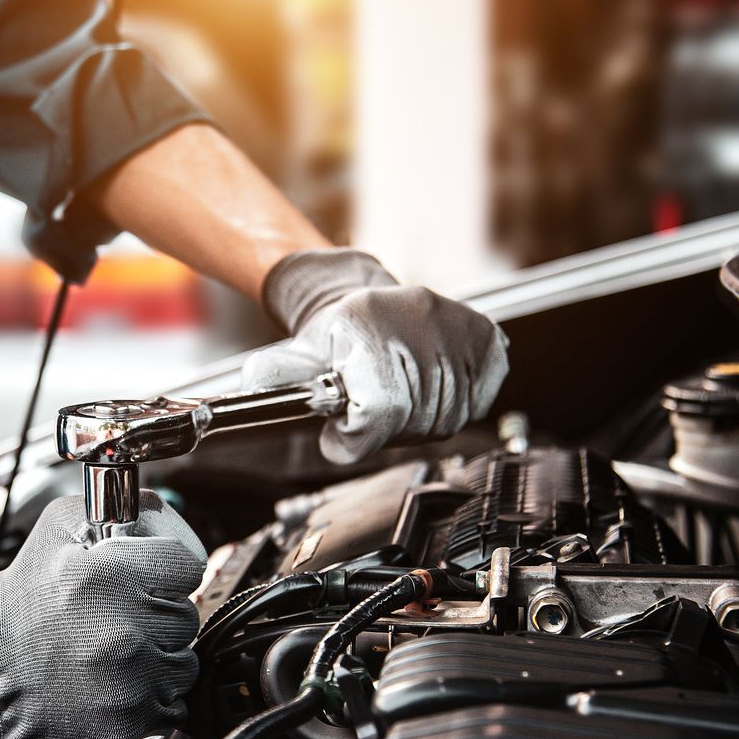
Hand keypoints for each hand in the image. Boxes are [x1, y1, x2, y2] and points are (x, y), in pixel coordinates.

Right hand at [0, 493, 206, 738]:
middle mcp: (124, 632)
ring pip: (182, 663)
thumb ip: (119, 509)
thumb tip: (160, 515)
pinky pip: (170, 705)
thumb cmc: (21, 605)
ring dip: (156, 658)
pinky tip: (112, 686)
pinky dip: (149, 698)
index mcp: (109, 577)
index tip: (146, 579)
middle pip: (186, 615)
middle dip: (156, 614)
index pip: (188, 565)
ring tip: (110, 653)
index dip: (167, 570)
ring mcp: (130, 685)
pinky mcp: (129, 725)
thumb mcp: (58, 529)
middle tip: (114, 619)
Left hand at [244, 248, 508, 463]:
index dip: (356, 437)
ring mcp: (455, 328)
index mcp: (367, 323)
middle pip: (409, 421)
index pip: (378, 408)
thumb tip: (254, 384)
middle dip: (381, 431)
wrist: (368, 301)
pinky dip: (450, 408)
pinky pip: (473, 404)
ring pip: (443, 420)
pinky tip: (427, 389)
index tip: (339, 437)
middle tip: (364, 412)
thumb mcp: (295, 355)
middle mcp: (418, 318)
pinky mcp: (485, 338)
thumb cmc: (335, 336)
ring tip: (394, 397)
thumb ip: (274, 375)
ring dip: (416, 423)